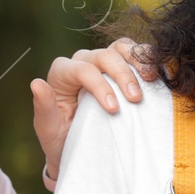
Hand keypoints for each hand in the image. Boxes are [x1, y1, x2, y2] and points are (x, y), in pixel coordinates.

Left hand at [33, 38, 157, 186]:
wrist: (76, 145)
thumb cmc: (59, 137)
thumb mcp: (48, 128)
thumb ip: (42, 107)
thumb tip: (36, 84)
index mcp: (61, 73)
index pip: (83, 70)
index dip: (99, 86)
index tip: (113, 109)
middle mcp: (81, 61)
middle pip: (104, 55)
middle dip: (122, 75)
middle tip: (136, 98)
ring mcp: (102, 62)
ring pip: (121, 48)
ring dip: (139, 60)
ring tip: (151, 79)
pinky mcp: (120, 66)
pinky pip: (136, 54)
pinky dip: (148, 60)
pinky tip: (158, 74)